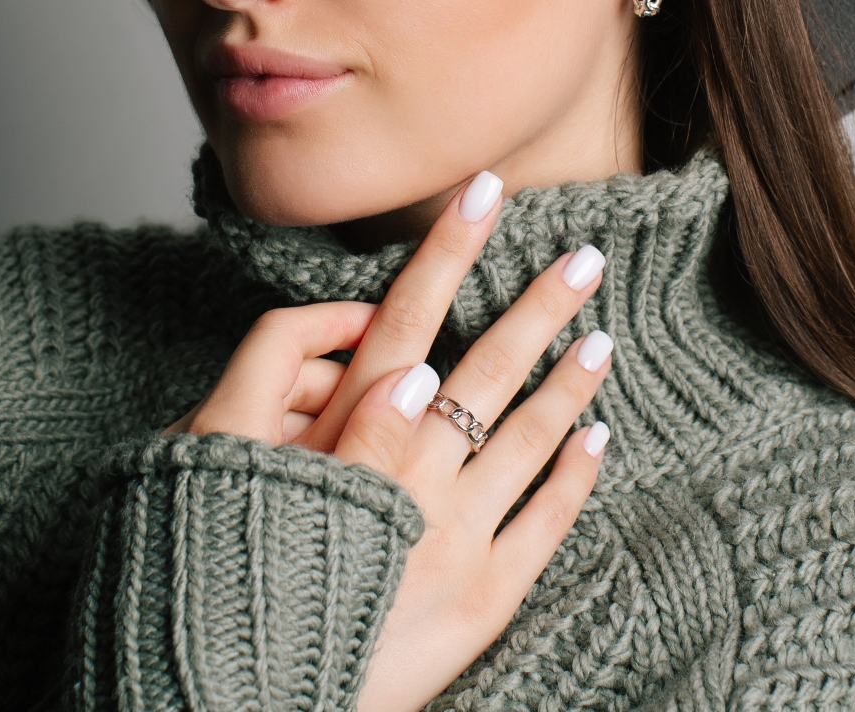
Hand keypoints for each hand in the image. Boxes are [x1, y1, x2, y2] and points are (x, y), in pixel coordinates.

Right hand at [166, 172, 612, 711]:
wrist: (256, 690)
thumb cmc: (250, 582)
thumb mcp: (262, 493)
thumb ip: (341, 428)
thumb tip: (406, 370)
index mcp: (358, 445)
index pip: (411, 318)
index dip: (448, 250)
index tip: (484, 192)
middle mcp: (419, 482)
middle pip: (490, 369)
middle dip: (539, 306)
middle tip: (586, 257)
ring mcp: (461, 541)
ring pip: (530, 441)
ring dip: (569, 383)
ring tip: (604, 337)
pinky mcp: (486, 599)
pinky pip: (546, 528)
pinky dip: (575, 479)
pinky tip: (599, 439)